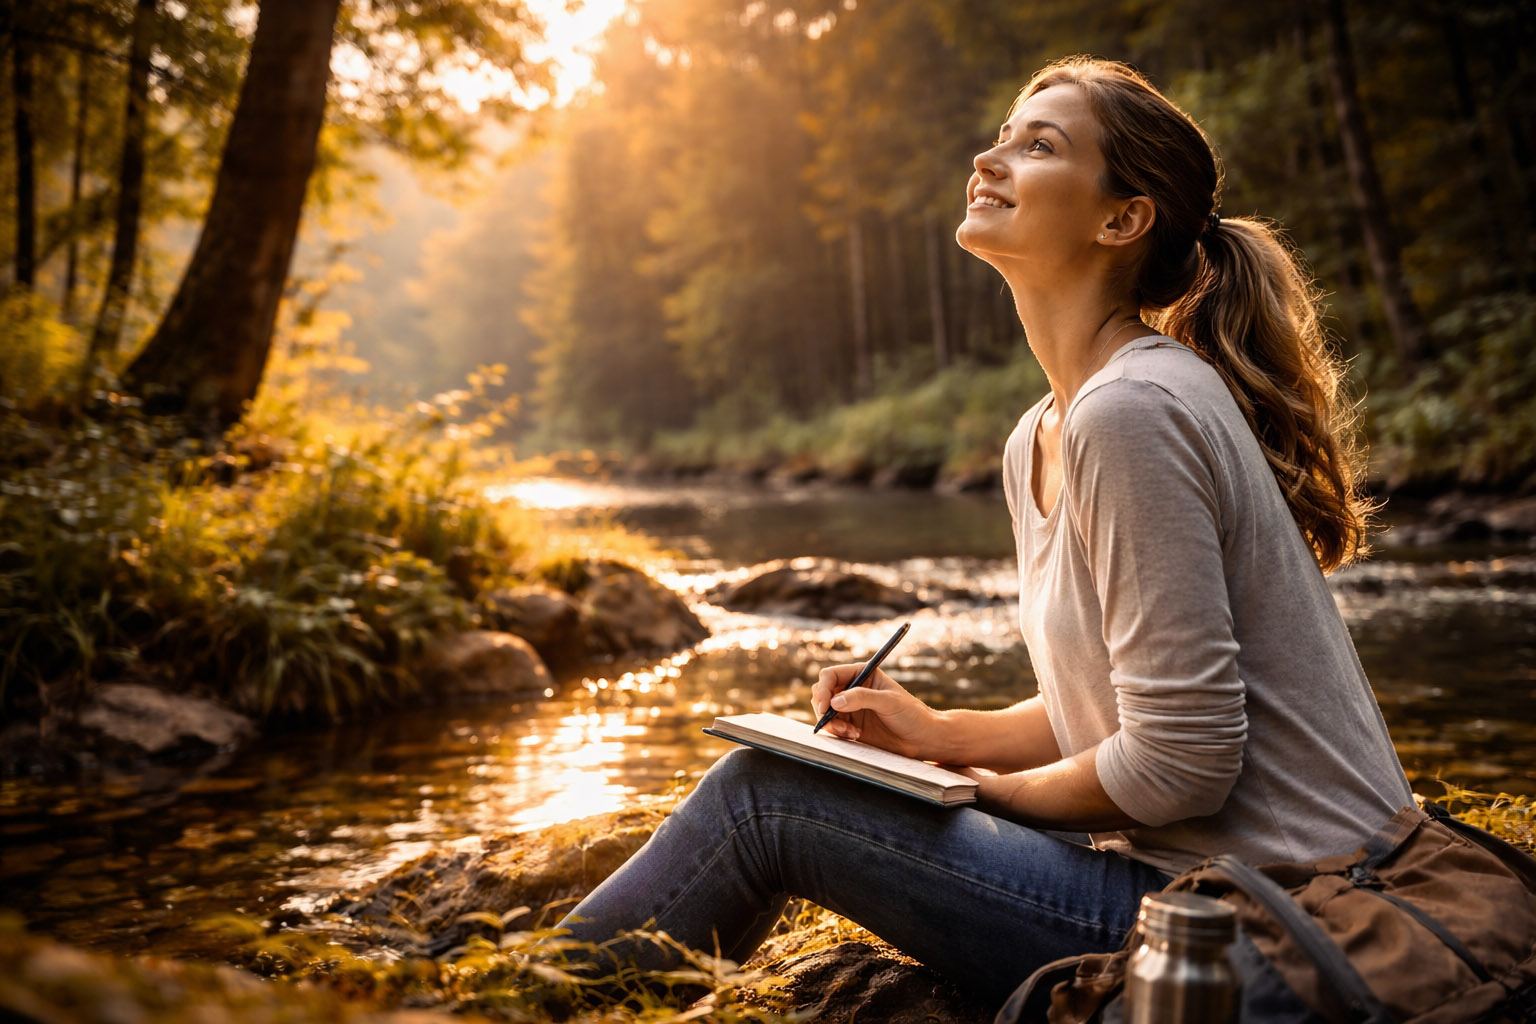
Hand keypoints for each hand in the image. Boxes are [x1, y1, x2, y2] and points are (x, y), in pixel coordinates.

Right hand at [811, 662, 941, 759]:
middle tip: (829, 720)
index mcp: (862, 674)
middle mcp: (853, 689)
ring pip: (824, 711)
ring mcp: (850, 708)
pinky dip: (837, 732)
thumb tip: (835, 701)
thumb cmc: (911, 715)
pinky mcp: (850, 726)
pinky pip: (832, 727)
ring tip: (850, 732)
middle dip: (822, 707)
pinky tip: (855, 735)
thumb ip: (862, 698)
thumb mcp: (889, 702)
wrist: (922, 739)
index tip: (825, 706)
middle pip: (822, 692)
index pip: (831, 675)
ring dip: (831, 723)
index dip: (824, 689)